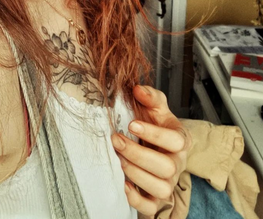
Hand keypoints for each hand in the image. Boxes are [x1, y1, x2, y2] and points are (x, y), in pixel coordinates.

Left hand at [111, 84, 190, 217]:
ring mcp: (167, 182)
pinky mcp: (155, 197)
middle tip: (117, 140)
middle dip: (138, 154)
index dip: (154, 134)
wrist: (157, 143)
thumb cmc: (156, 125)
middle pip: (166, 167)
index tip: (132, 124)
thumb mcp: (156, 107)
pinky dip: (137, 199)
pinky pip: (151, 207)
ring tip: (119, 160)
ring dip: (136, 174)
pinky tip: (124, 184)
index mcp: (179, 140)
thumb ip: (150, 96)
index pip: (174, 140)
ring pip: (161, 188)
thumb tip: (138, 89)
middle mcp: (176, 163)